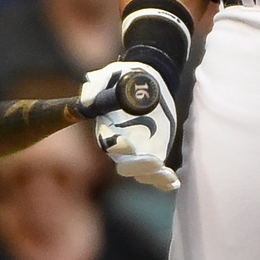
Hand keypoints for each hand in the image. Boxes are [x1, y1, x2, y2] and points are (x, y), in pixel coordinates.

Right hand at [81, 60, 178, 190]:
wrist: (146, 78)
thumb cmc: (122, 77)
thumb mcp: (108, 76)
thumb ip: (94, 88)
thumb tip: (87, 101)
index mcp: (108, 129)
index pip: (110, 143)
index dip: (118, 146)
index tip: (128, 143)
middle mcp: (122, 144)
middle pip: (126, 164)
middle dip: (138, 165)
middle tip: (155, 161)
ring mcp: (139, 150)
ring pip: (142, 172)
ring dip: (153, 176)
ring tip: (167, 175)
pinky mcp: (155, 150)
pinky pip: (157, 171)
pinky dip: (164, 180)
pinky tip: (173, 183)